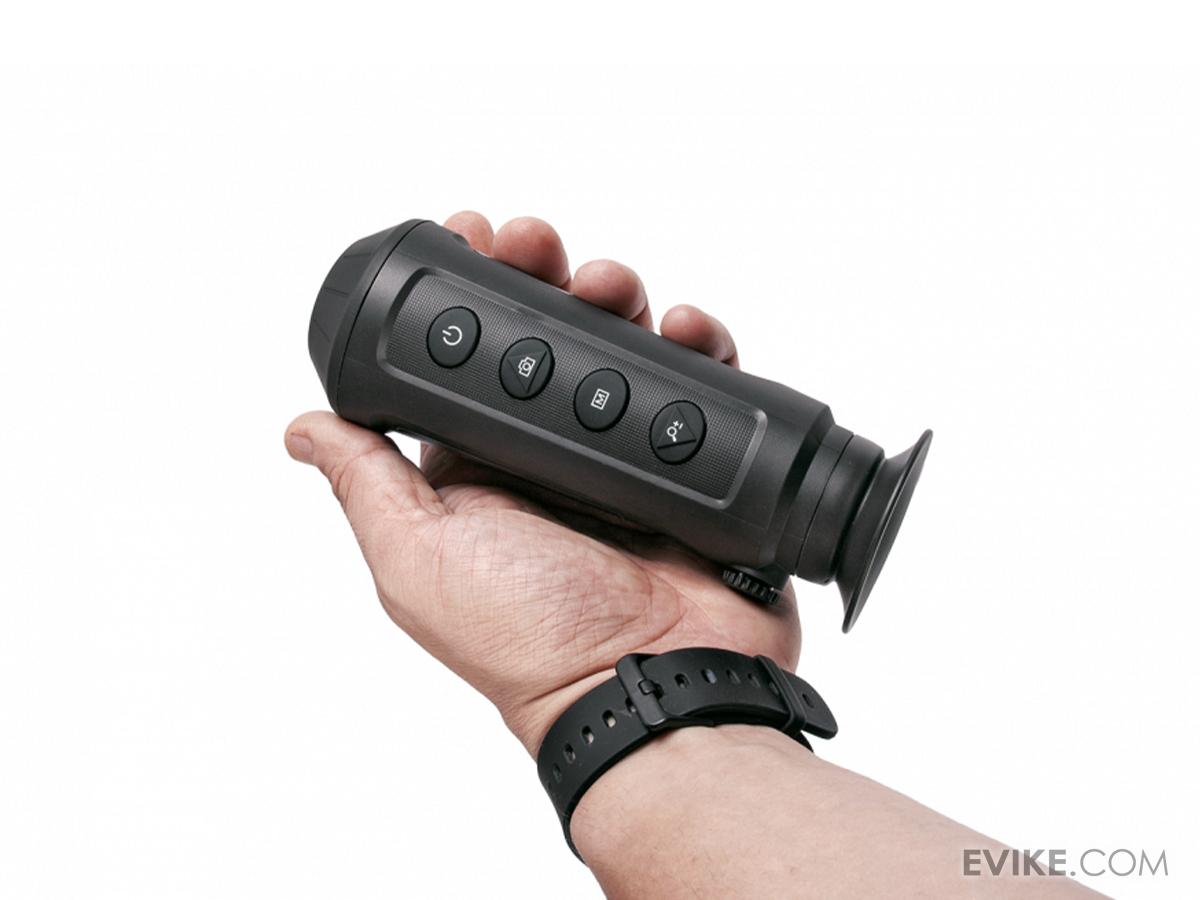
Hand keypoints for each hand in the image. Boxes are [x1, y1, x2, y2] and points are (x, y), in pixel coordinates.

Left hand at [285, 212, 800, 753]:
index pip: (473, 358)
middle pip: (551, 336)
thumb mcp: (419, 560)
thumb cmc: (531, 641)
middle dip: (544, 275)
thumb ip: (368, 486)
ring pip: (625, 345)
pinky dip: (701, 345)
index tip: (472, 237)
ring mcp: (631, 455)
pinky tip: (686, 329)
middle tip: (539, 243)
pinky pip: (704, 385)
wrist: (652, 686)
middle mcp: (556, 455)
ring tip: (609, 283)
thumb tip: (303, 428)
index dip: (473, 293)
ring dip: (615, 296)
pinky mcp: (699, 463)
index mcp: (486, 468)